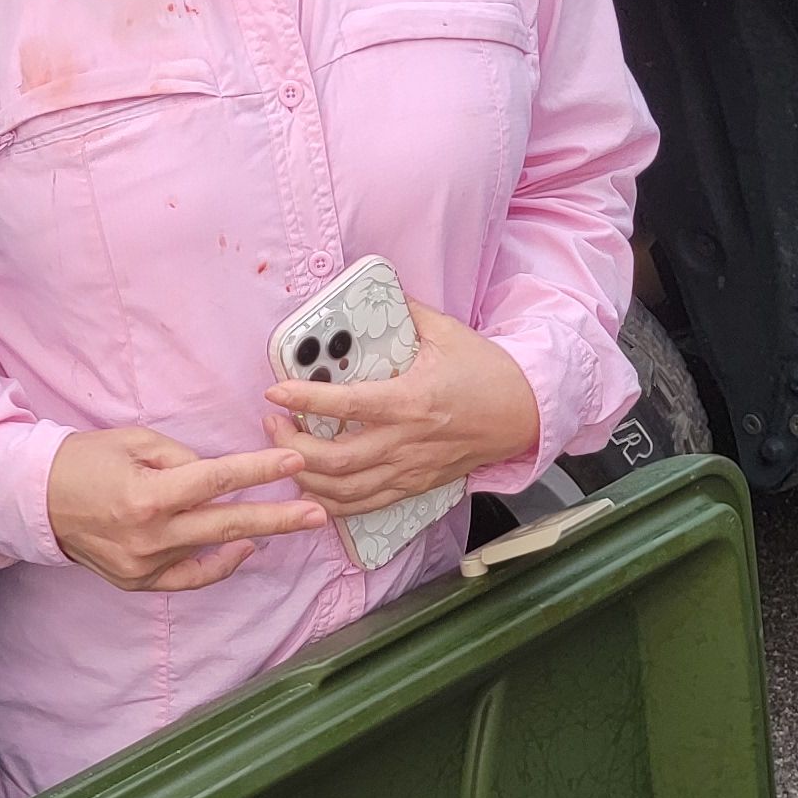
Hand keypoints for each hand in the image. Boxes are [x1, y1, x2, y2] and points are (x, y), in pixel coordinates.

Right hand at [46, 424, 328, 591]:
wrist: (37, 499)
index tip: (294, 462)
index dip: (259, 471)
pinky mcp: (140, 582)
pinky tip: (242, 550)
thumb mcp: (135, 442)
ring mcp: (146, 564)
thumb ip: (183, 459)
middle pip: (228, 524)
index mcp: (149, 495)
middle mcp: (150, 535)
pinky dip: (219, 566)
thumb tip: (219, 477)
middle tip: (318, 513)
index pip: (217, 481)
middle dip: (278, 517)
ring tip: (290, 522)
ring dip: (253, 536)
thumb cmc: (85, 461)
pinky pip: (191, 578)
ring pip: (213, 551)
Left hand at [266, 297, 540, 517]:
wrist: (523, 414)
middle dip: (291, 446)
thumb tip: (374, 291)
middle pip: (334, 461)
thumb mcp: (446, 332)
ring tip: (286, 454)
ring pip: (343, 492)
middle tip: (274, 424)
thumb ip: (405, 312)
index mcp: (411, 401)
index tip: (274, 392)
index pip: (346, 406)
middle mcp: (406, 442)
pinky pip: (363, 506)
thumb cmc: (487, 372)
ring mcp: (409, 470)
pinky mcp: (414, 487)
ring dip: (305, 477)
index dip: (304, 400)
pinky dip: (331, 502)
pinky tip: (312, 486)